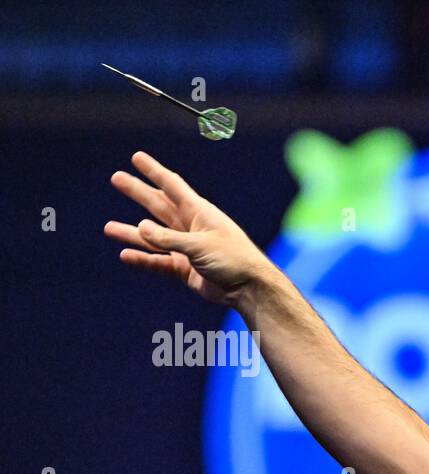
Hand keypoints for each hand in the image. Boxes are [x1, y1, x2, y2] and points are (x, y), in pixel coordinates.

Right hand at [104, 151, 271, 307]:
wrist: (249, 289)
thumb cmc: (233, 259)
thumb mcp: (200, 245)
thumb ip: (168, 238)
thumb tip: (139, 228)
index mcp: (199, 213)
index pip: (172, 186)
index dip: (154, 171)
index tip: (137, 157)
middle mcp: (191, 227)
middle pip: (158, 206)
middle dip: (138, 192)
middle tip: (116, 178)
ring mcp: (187, 249)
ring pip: (154, 238)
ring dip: (132, 232)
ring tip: (108, 228)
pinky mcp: (186, 270)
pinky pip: (159, 262)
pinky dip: (143, 259)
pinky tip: (125, 255)